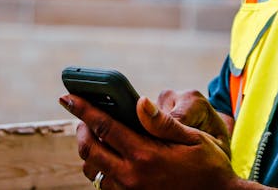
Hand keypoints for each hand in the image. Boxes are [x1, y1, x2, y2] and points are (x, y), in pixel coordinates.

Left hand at [61, 93, 253, 189]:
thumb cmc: (209, 166)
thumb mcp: (193, 138)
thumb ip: (162, 122)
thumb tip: (139, 102)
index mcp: (145, 154)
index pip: (104, 127)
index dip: (83, 109)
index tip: (67, 96)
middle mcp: (132, 175)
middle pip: (89, 151)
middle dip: (80, 130)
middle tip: (82, 117)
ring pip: (94, 171)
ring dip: (90, 153)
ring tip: (97, 137)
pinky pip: (106, 185)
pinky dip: (102, 169)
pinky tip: (112, 157)